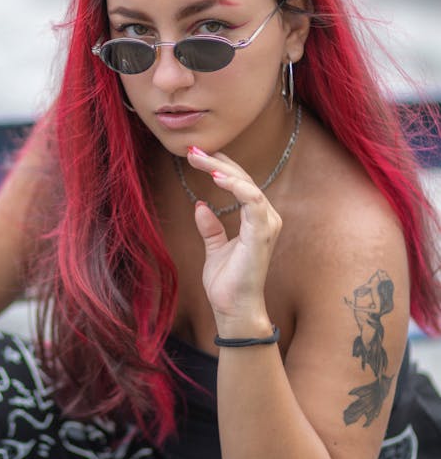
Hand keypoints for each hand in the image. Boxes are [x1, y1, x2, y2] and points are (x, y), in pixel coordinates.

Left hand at [188, 147, 281, 334]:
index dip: (219, 166)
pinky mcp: (261, 233)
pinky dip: (235, 186)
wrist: (233, 308)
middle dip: (217, 161)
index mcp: (255, 219)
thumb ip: (210, 228)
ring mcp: (266, 224)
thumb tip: (200, 206)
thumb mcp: (214, 248)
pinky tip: (216, 177)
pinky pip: (252, 200)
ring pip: (246, 184)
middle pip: (242, 178)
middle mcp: (265, 217)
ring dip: (222, 169)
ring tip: (200, 159)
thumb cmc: (227, 283)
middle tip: (192, 150)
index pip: (239, 182)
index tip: (195, 155)